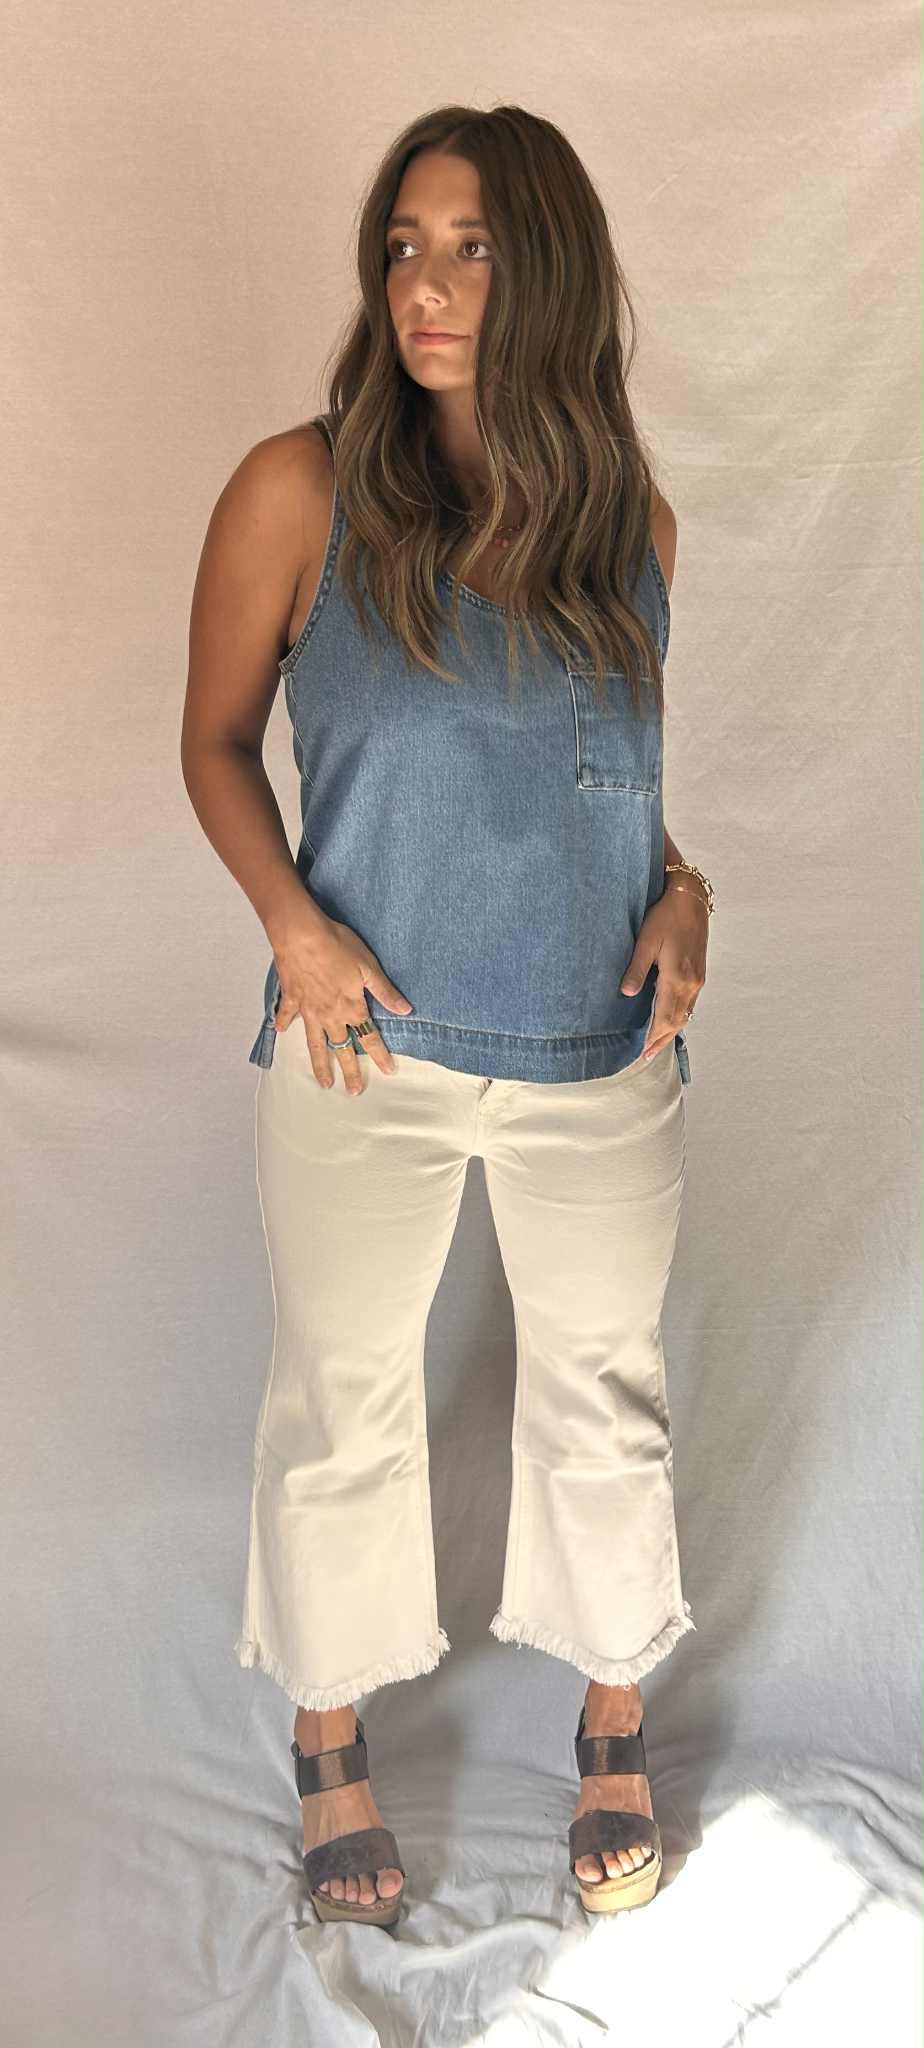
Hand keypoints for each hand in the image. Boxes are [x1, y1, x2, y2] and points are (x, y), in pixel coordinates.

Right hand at [270, 907, 412, 1093]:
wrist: (300, 935)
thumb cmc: (337, 946)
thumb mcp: (368, 967)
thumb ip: (385, 991)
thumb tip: (405, 1010)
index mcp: (351, 1007)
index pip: (369, 1037)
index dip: (380, 1055)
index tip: (388, 1071)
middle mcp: (329, 1015)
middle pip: (341, 1049)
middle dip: (349, 1071)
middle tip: (353, 1091)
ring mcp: (307, 1010)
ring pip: (314, 1044)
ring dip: (319, 1064)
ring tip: (323, 1082)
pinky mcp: (290, 998)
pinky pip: (287, 1015)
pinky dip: (283, 1023)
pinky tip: (282, 1031)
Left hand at [620, 875, 707, 1060]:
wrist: (690, 898)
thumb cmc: (665, 916)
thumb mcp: (646, 941)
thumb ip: (636, 968)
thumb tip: (626, 993)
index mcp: (677, 978)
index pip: (665, 1018)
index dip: (654, 1037)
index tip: (642, 1053)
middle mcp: (691, 983)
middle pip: (678, 1022)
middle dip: (661, 1040)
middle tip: (647, 1057)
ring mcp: (698, 979)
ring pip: (685, 1014)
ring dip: (671, 1031)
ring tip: (656, 1045)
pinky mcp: (699, 972)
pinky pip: (690, 1004)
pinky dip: (679, 1017)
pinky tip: (671, 1020)